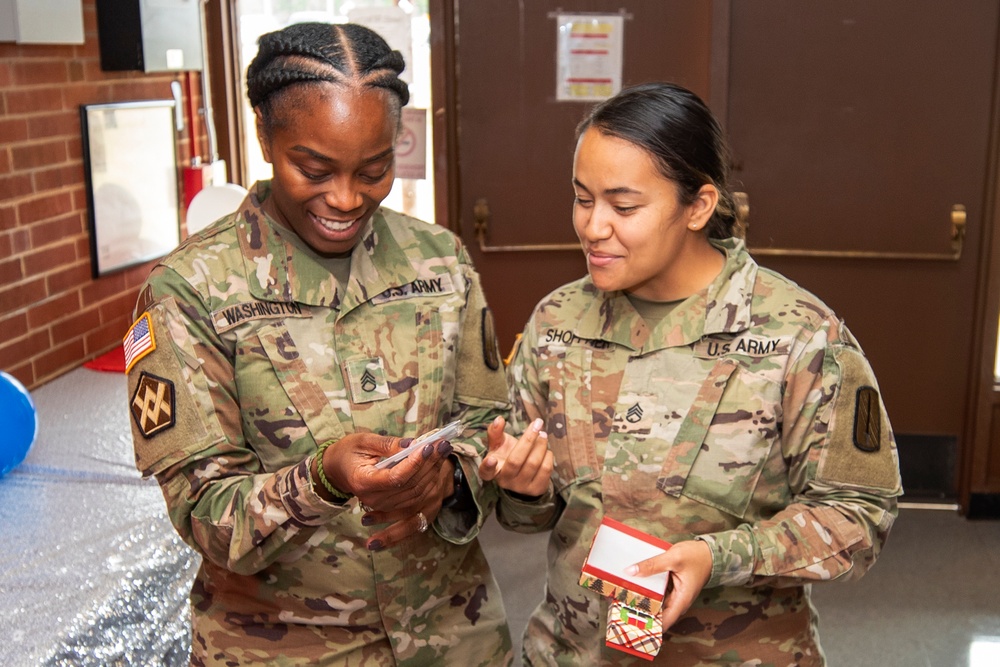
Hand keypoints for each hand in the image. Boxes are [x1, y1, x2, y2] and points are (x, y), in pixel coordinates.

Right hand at [315, 432, 454, 549]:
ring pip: (416, 492)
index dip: (415, 463)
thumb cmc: (349, 451)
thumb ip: (388, 444)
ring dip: (433, 470)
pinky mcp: (391, 505)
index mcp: (364, 482)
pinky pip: (415, 496)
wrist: (338, 469)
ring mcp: (383, 505)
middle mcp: (373, 498)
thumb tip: (413, 445)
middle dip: (429, 464)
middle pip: (409, 485)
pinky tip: (435, 462)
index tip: (429, 446)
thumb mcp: (364, 441)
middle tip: (444, 443)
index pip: (395, 477)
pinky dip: (428, 479)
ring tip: (443, 449)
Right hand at [478, 416, 552, 496]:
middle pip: (516, 460)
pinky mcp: (536, 490)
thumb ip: (496, 432)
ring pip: (533, 463)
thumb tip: (499, 419)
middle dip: (528, 439)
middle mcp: (505, 481)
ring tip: (543, 435)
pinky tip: (546, 450)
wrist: (523, 474)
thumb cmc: (508, 455)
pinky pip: (546, 469)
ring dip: (541, 445)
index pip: (486, 471)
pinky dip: (548, 455)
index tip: (492, 459)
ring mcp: (521, 487)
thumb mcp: (499, 444)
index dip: (488, 466)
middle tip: (538, 424)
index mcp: (492, 470)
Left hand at [626, 540, 712, 630]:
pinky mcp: (671, 588)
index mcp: (680, 601)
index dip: (647, 625)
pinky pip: (657, 593)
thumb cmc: (697, 557)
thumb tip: (630, 571)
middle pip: (656, 613)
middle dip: (639, 611)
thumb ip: (652, 565)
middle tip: (620, 606)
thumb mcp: (673, 558)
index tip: (630, 622)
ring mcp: (674, 595)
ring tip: (622, 595)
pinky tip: (634, 584)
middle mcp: (677, 602)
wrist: (710, 552)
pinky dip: (647, 590)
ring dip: (641, 600)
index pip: (662, 623)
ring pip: (655, 602)